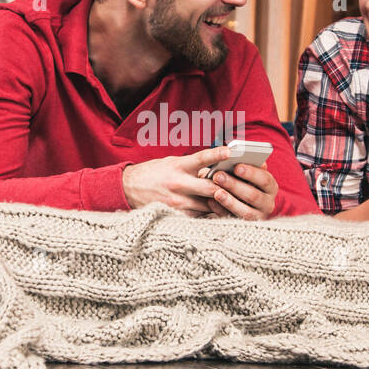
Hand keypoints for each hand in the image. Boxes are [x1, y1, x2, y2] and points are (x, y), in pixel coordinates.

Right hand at [122, 147, 238, 214]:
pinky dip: (209, 214)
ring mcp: (177, 202)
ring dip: (221, 203)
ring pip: (208, 205)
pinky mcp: (175, 214)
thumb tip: (215, 169)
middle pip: (211, 188)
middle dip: (227, 188)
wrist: (128, 187)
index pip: (201, 159)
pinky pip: (199, 216)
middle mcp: (179, 184)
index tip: (230, 151)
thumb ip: (192, 166)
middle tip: (241, 187)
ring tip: (234, 201)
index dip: (217, 154)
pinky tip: (218, 212)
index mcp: (178, 166)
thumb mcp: (172, 163)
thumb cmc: (153, 173)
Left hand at [194, 157, 278, 220]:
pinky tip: (211, 202)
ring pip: (245, 212)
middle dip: (235, 185)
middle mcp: (267, 203)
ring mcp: (257, 217)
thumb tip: (229, 158)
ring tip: (216, 192)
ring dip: (229, 201)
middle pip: (253, 196)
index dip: (251, 173)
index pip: (264, 180)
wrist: (245, 204)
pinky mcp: (244, 227)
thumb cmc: (244, 182)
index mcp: (270, 187)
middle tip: (218, 176)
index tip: (236, 166)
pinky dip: (221, 211)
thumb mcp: (248, 174)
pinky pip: (232, 220)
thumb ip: (242, 166)